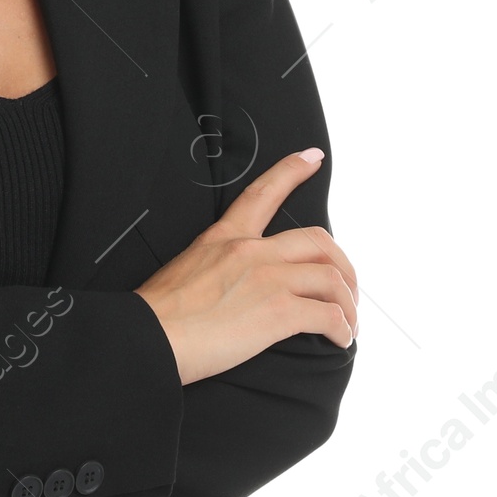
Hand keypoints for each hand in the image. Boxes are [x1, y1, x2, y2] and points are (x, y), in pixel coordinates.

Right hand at [133, 148, 356, 385]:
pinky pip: (329, 315)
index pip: (262, 193)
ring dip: (347, 304)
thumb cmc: (159, 313)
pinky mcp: (278, 311)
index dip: (291, 171)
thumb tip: (231, 289)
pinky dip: (342, 328)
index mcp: (224, 237)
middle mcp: (251, 250)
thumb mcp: (184, 269)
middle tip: (348, 289)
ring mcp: (267, 278)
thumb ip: (216, 268)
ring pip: (332, 279)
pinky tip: (339, 340)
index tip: (312, 156)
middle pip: (318, 240)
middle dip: (343, 266)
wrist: (149, 337)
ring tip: (347, 325)